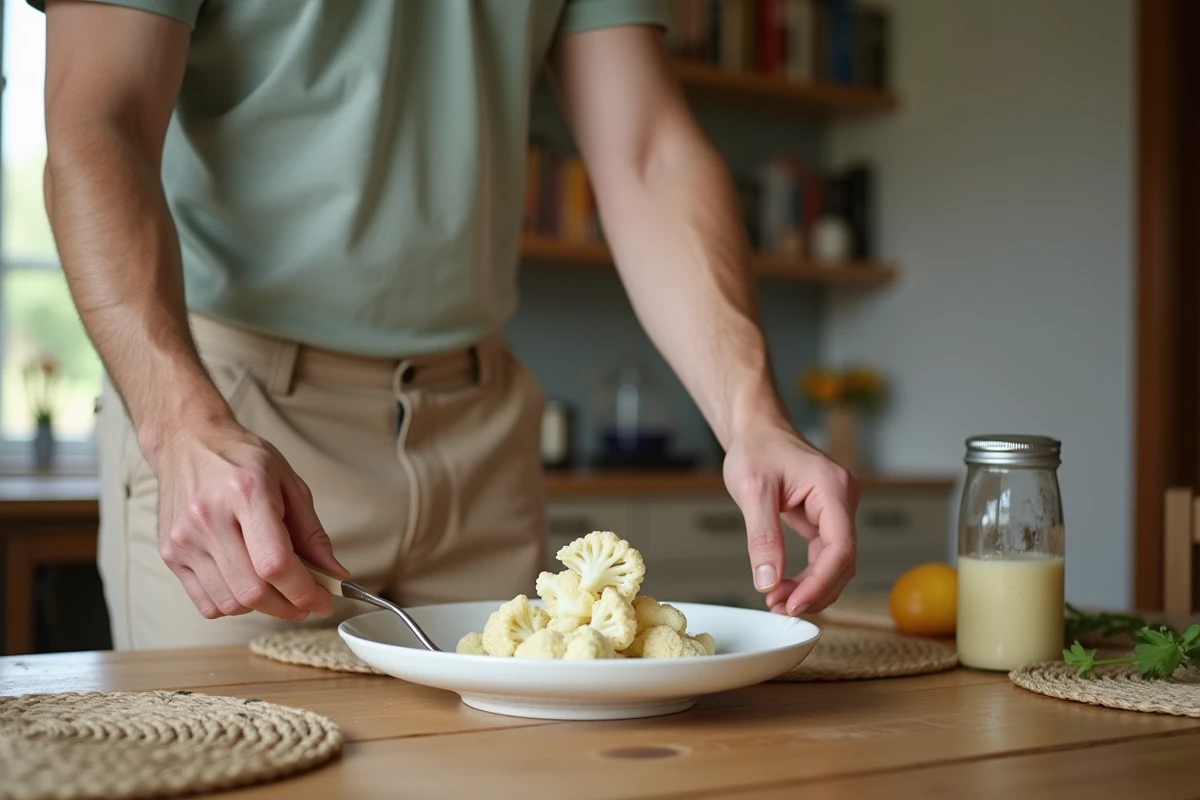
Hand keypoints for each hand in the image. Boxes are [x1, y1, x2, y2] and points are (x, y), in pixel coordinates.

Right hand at [151, 420, 348, 621]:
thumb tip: (334, 574)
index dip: (303, 592)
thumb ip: (313, 532)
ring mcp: (184, 539)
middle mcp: (209, 518)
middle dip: (288, 607)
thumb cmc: (242, 459)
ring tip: (277, 591)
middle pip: (253, 591)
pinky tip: (246, 585)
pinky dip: (233, 605)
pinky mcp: (170, 554)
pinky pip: (206, 603)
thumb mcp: (289, 483)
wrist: (187, 442)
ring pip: (230, 604)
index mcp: (246, 493)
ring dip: (262, 608)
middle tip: (306, 604)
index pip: (275, 564)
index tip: (322, 601)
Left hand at [723, 420, 860, 615]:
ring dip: (811, 587)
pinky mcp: (827, 516)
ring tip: (778, 602)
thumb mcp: (752, 491)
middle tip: (780, 608)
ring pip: (836, 561)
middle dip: (814, 590)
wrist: (757, 429)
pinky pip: (825, 554)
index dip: (820, 583)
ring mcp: (838, 508)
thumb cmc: (756, 448)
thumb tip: (768, 583)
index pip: (841, 548)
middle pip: (843, 560)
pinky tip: (786, 587)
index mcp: (833, 487)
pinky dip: (808, 574)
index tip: (794, 604)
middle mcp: (844, 498)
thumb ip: (762, 538)